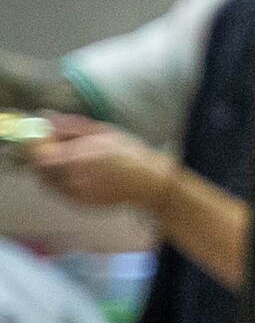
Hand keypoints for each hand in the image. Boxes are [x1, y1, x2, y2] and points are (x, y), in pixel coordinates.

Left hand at [19, 116, 171, 212]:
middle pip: (38, 169)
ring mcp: (74, 194)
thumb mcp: (103, 132)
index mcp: (76, 157)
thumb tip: (46, 117)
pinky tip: (79, 175)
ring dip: (50, 171)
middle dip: (42, 157)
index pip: (38, 153)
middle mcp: (71, 178)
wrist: (149, 182)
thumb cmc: (129, 153)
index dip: (37, 144)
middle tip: (56, 149)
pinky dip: (61, 182)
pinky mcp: (79, 205)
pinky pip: (59, 192)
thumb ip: (71, 126)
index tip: (45, 136)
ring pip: (47, 182)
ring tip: (69, 162)